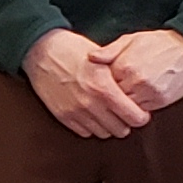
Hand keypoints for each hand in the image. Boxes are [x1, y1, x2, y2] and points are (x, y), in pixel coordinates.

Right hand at [24, 28, 149, 139]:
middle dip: (125, 122)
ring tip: (107, 112)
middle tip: (124, 112)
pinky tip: (92, 112)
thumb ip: (119, 77)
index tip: (140, 112)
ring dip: (108, 125)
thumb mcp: (102, 57)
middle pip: (121, 130)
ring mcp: (75, 112)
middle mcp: (90, 103)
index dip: (141, 116)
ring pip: (103, 133)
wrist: (41, 51)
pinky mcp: (63, 116)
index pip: (134, 117)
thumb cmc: (72, 49)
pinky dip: (91, 125)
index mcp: (104, 87)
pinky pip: (85, 132)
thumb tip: (138, 91)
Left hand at [97, 30, 182, 112]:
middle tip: (108, 93)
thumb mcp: (131, 40)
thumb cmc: (159, 43)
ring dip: (123, 105)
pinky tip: (136, 99)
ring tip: (122, 97)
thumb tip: (90, 58)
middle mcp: (135, 81)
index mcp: (125, 65)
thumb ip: (109, 51)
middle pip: (112, 98)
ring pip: (126, 107)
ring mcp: (149, 93)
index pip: (102, 83)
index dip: (100, 84)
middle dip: (109, 97)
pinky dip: (137, 107)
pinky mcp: (161, 101)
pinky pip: (142, 111)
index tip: (98, 83)